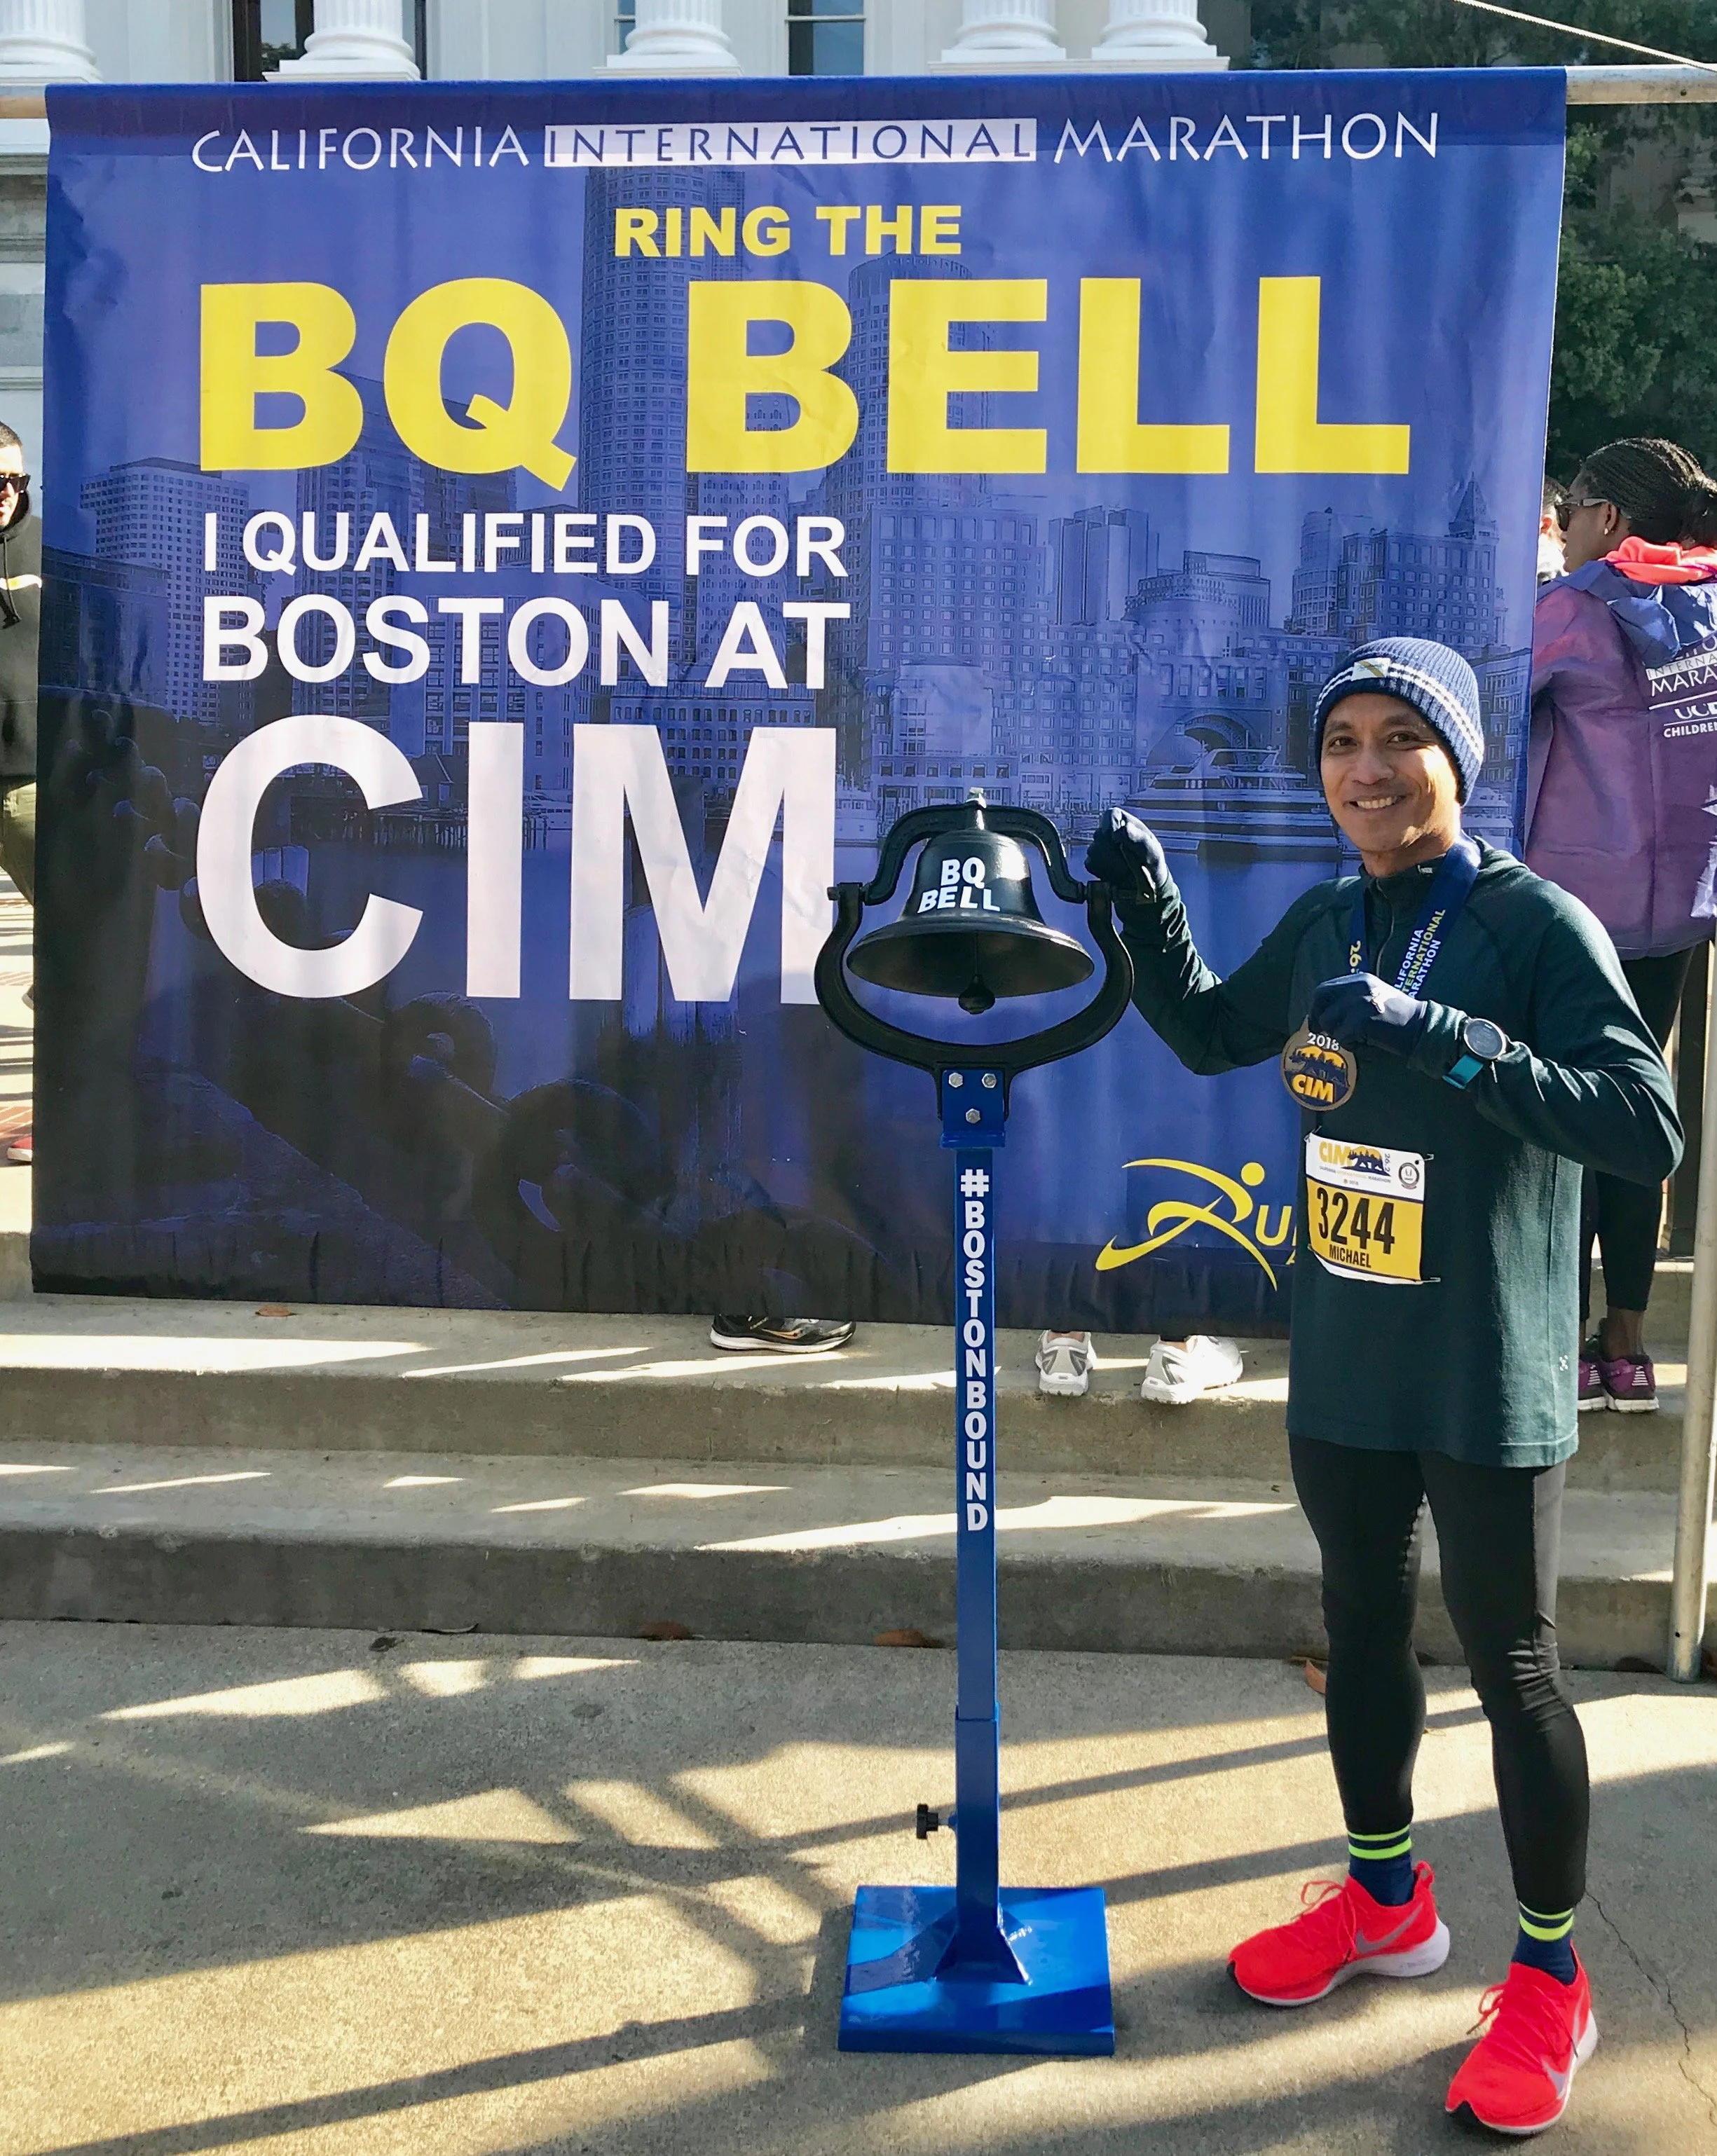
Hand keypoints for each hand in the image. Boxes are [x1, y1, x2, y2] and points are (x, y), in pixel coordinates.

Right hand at [1085, 808, 1168, 902]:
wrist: (1146, 892)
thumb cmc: (1153, 868)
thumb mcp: (1152, 853)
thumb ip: (1139, 839)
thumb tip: (1123, 829)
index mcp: (1128, 825)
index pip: (1111, 814)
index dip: (1109, 825)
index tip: (1114, 838)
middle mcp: (1112, 834)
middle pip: (1099, 834)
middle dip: (1111, 850)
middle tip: (1127, 861)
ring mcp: (1102, 849)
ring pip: (1092, 850)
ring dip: (1108, 863)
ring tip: (1124, 870)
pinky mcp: (1095, 864)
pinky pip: (1090, 864)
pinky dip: (1101, 871)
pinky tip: (1114, 876)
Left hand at [1305, 972, 1429, 1057]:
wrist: (1420, 1027)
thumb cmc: (1398, 1016)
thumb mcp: (1374, 996)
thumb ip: (1350, 999)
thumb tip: (1321, 1012)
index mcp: (1360, 980)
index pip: (1325, 988)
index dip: (1317, 1004)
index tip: (1316, 1017)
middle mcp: (1357, 987)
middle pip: (1320, 998)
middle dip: (1316, 1016)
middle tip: (1319, 1030)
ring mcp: (1358, 1003)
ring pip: (1328, 1022)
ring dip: (1338, 1034)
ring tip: (1357, 1036)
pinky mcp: (1360, 1021)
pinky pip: (1341, 1038)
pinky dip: (1352, 1045)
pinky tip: (1367, 1043)